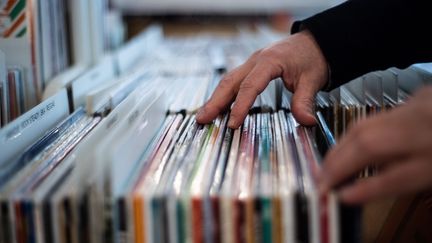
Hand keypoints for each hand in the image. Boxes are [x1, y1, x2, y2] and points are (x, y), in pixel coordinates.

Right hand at [196, 30, 327, 127]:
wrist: (315, 42)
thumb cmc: (312, 57)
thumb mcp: (313, 79)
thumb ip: (305, 101)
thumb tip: (306, 122)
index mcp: (270, 61)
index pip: (250, 86)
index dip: (240, 106)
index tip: (233, 124)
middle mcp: (256, 60)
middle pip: (230, 81)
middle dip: (215, 102)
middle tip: (202, 119)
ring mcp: (252, 63)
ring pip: (228, 80)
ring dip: (216, 98)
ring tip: (204, 116)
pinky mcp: (252, 67)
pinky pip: (234, 80)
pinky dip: (224, 94)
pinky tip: (218, 107)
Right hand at [319, 86, 431, 203]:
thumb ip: (399, 179)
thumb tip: (359, 188)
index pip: (397, 175)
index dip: (364, 187)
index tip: (337, 195)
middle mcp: (424, 126)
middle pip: (369, 142)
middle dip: (337, 162)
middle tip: (320, 180)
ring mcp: (419, 108)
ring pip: (368, 125)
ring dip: (341, 147)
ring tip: (328, 166)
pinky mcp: (417, 99)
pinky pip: (375, 118)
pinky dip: (355, 134)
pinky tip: (349, 145)